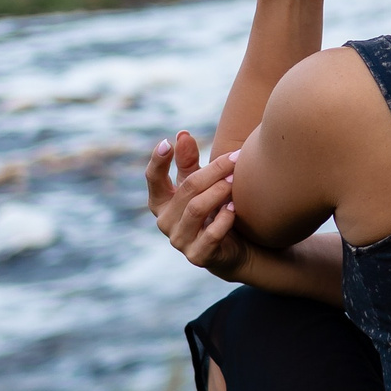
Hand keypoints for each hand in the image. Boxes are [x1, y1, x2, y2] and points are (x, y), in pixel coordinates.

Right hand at [145, 130, 248, 279]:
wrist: (236, 249)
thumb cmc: (213, 210)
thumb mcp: (199, 184)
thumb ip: (188, 162)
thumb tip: (182, 134)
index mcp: (161, 202)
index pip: (153, 179)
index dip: (158, 161)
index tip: (168, 142)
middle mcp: (165, 222)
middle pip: (187, 189)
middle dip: (213, 170)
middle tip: (235, 158)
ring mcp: (180, 241)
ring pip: (196, 209)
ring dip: (219, 191)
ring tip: (235, 180)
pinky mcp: (198, 256)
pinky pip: (211, 234)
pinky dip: (225, 219)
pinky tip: (235, 208)